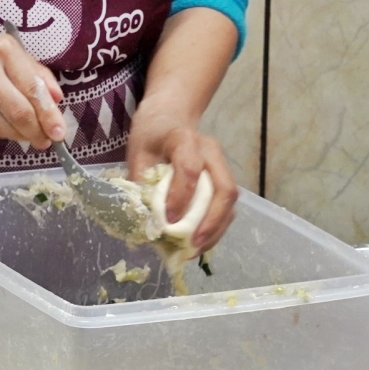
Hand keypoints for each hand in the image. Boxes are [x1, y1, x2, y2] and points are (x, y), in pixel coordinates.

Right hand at [0, 33, 64, 148]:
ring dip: (23, 136)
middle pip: (19, 111)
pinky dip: (7, 134)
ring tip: (33, 137)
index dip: (48, 114)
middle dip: (38, 131)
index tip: (59, 131)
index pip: (32, 88)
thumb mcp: (14, 55)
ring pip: (5, 125)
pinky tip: (13, 130)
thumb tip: (57, 99)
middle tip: (47, 140)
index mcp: (4, 50)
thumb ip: (39, 75)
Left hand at [127, 102, 237, 253]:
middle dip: (211, 221)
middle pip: (224, 188)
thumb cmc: (151, 138)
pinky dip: (216, 227)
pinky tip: (200, 242)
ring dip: (216, 229)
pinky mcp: (224, 179)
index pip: (189, 168)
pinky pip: (227, 206)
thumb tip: (145, 227)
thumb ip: (141, 187)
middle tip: (193, 245)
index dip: (181, 197)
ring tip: (197, 249)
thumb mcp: (138, 156)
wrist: (168, 119)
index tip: (167, 220)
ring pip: (230, 201)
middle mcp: (210, 151)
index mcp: (184, 139)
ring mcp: (222, 165)